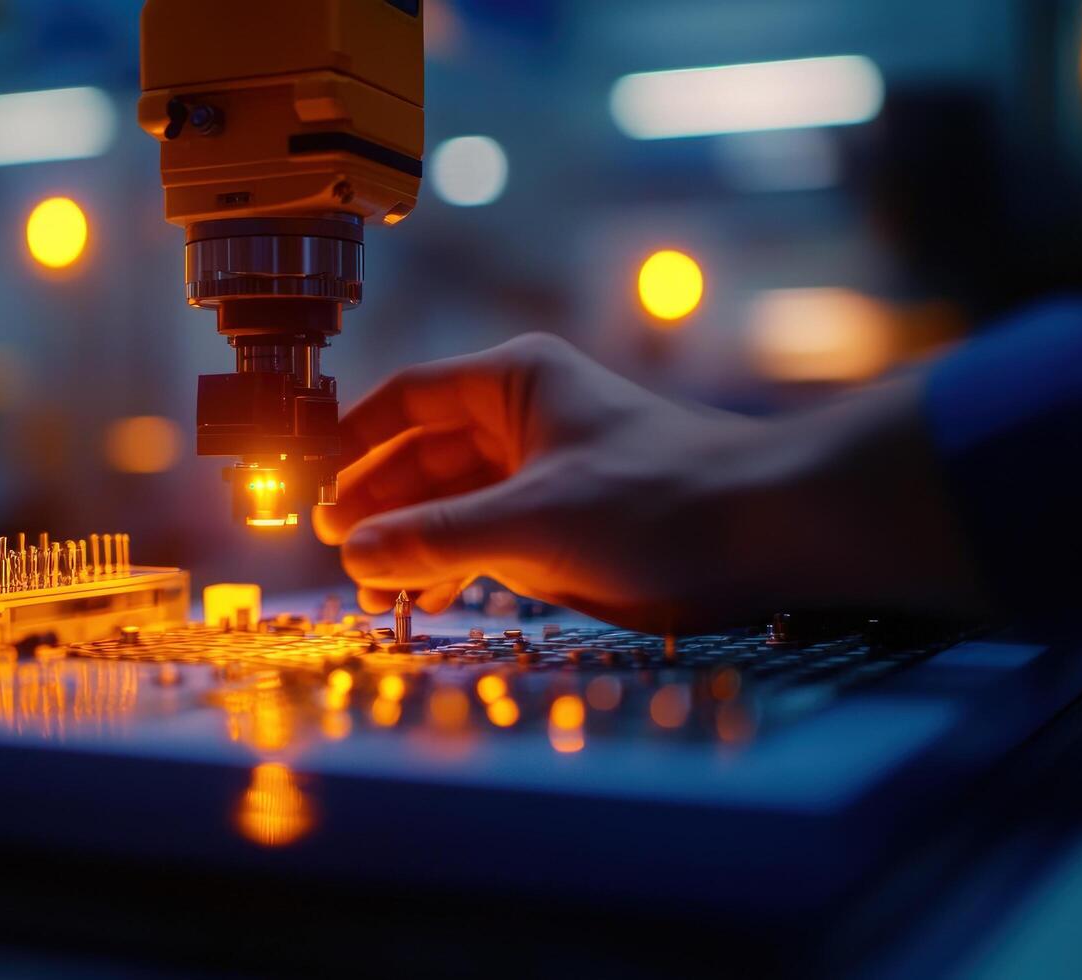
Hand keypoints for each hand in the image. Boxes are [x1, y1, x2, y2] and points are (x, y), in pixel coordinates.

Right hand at [314, 333, 983, 629]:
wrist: (774, 529)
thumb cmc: (663, 497)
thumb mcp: (534, 520)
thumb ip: (438, 537)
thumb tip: (356, 554)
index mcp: (513, 381)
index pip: (406, 399)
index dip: (352, 441)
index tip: (308, 485)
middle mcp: (524, 418)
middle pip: (422, 456)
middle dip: (378, 504)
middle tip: (335, 553)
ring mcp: (545, 471)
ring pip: (454, 502)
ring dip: (413, 543)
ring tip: (373, 590)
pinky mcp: (568, 521)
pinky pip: (490, 536)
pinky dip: (456, 563)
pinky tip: (427, 597)